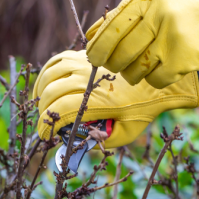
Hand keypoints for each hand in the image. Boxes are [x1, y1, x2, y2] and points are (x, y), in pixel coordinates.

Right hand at [33, 50, 198, 147]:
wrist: (158, 82)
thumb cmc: (143, 110)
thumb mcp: (125, 134)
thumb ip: (101, 141)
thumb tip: (77, 144)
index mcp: (97, 101)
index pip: (59, 112)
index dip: (45, 126)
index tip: (45, 136)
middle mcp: (88, 80)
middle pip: (50, 93)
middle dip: (42, 111)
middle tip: (46, 123)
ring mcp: (86, 64)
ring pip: (49, 75)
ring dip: (41, 91)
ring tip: (43, 105)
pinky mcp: (86, 54)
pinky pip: (57, 60)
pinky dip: (47, 73)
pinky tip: (48, 85)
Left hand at [85, 0, 198, 88]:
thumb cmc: (183, 10)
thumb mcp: (154, 0)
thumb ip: (123, 14)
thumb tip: (89, 36)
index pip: (112, 26)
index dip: (99, 46)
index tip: (93, 57)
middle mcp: (159, 15)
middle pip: (121, 52)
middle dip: (113, 64)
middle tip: (114, 67)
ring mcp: (172, 38)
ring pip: (136, 69)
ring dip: (133, 74)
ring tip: (140, 68)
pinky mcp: (184, 58)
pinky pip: (155, 80)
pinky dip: (153, 80)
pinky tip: (160, 71)